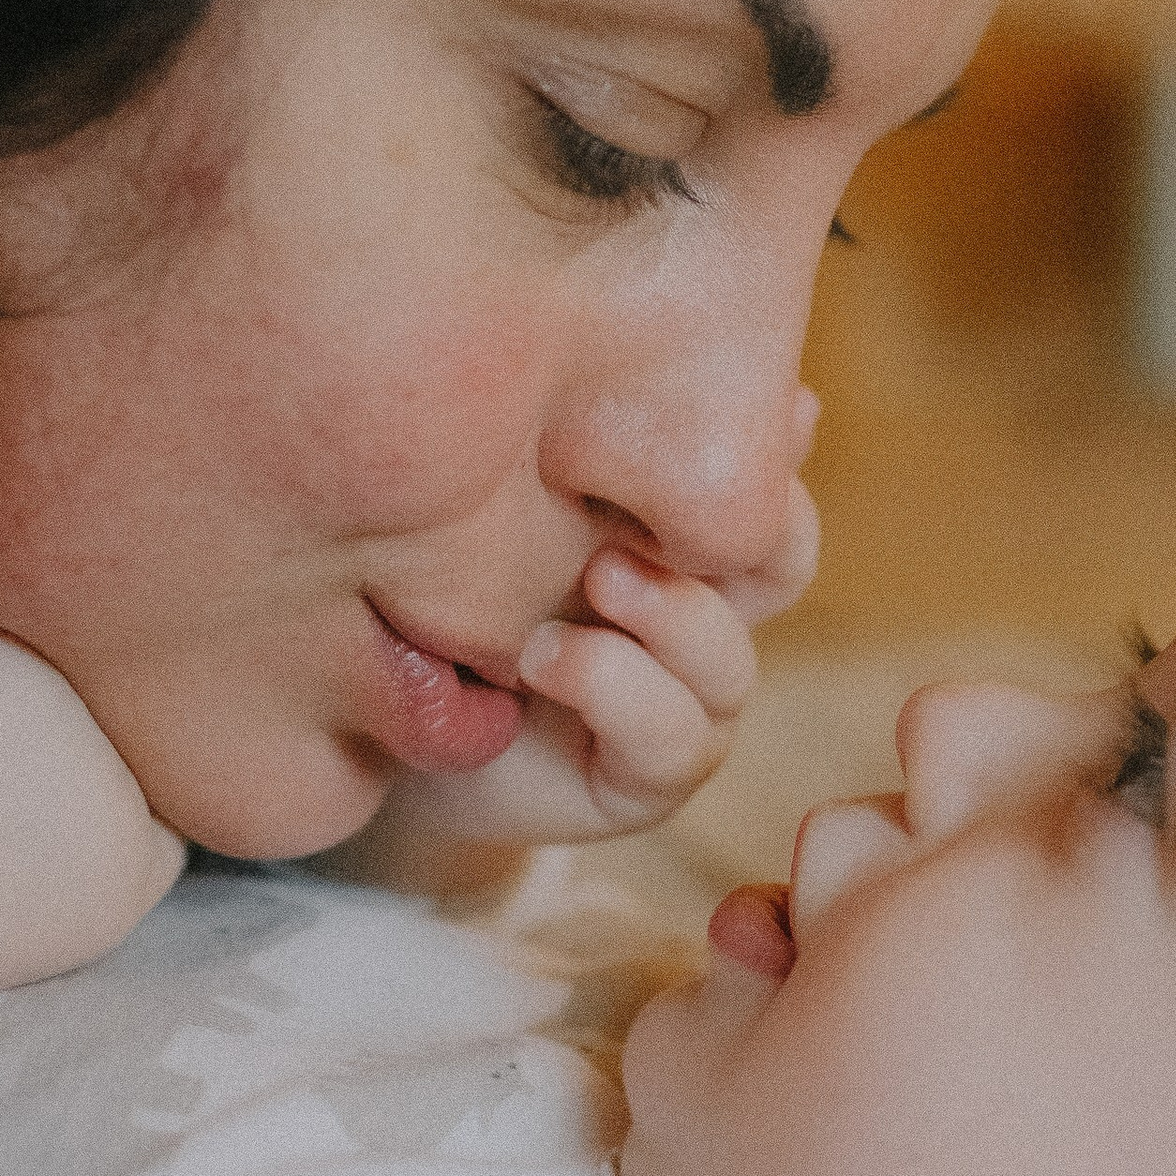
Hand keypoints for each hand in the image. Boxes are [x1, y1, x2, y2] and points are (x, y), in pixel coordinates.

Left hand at [360, 457, 822, 871]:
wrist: (392, 730)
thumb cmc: (446, 603)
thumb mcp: (504, 516)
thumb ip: (573, 465)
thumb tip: (691, 395)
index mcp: (684, 544)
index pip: (769, 491)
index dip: (773, 457)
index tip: (757, 416)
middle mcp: (702, 621)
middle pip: (783, 566)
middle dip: (743, 530)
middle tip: (661, 497)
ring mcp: (687, 708)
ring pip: (729, 660)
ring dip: (669, 613)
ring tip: (597, 580)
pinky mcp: (648, 780)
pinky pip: (669, 736)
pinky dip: (610, 684)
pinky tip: (544, 656)